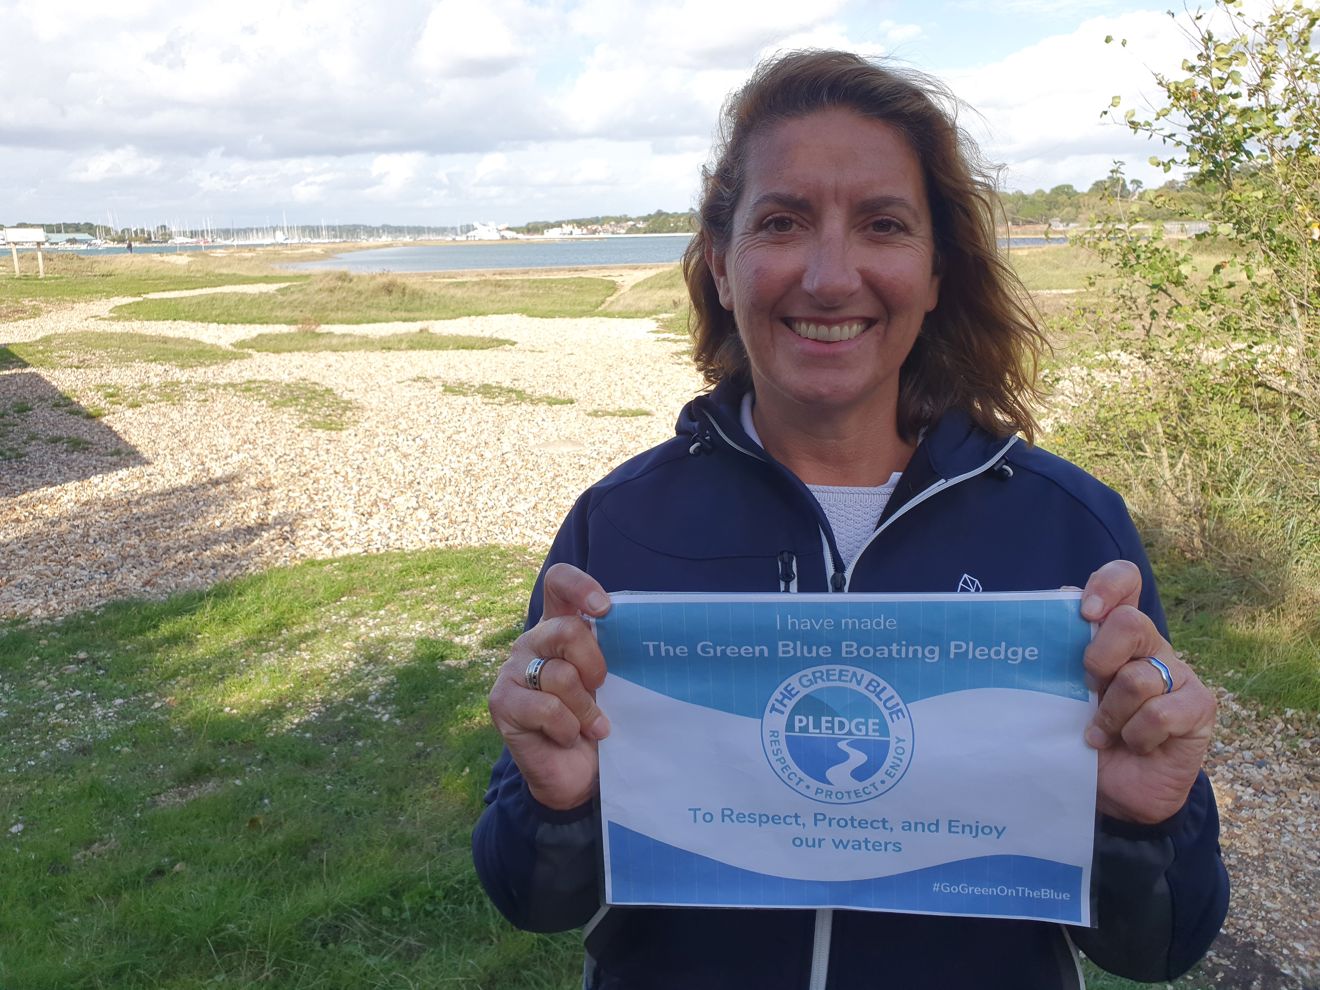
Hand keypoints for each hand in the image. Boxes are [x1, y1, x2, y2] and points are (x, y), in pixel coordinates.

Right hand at [488, 563, 611, 810]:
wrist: (578, 775)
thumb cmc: (600, 721)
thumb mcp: (613, 682)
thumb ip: (614, 653)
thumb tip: (641, 632)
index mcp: (560, 627)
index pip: (559, 584)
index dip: (580, 586)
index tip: (604, 609)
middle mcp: (534, 642)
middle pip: (566, 630)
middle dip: (595, 663)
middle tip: (603, 688)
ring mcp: (513, 671)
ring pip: (560, 675)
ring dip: (586, 709)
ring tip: (593, 727)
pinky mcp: (502, 702)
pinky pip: (547, 708)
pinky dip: (568, 728)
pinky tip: (568, 737)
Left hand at [1081, 561, 1215, 824]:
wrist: (1116, 790)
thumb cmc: (1083, 734)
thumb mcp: (1062, 693)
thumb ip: (1058, 657)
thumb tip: (1043, 613)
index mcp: (1114, 632)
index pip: (1124, 580)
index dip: (1107, 585)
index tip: (1084, 612)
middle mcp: (1149, 645)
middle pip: (1130, 623)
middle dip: (1098, 658)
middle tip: (1086, 689)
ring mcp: (1179, 674)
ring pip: (1138, 678)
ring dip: (1110, 714)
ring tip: (1101, 733)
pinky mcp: (1199, 706)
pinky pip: (1160, 712)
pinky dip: (1136, 735)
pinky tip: (1132, 745)